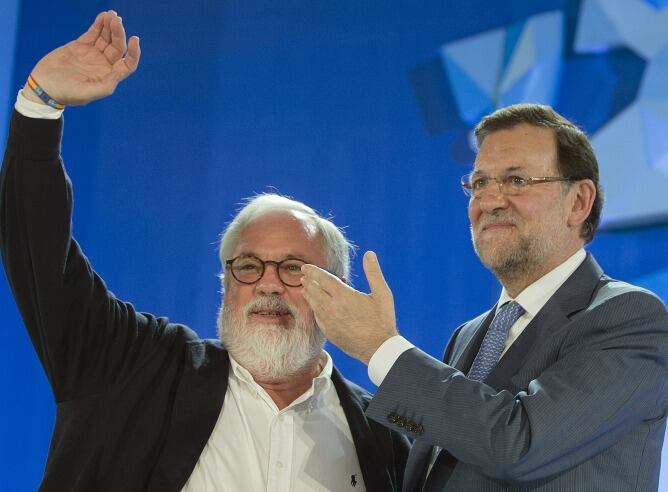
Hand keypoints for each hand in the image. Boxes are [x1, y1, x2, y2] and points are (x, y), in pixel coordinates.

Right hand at [23, 11, 140, 105]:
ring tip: (111, 15)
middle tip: (116, 20)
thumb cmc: (66, 93)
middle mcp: (104, 65)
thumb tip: (117, 75)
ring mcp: (93, 54)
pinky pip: (93, 33)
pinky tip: (104, 16)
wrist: (44, 85)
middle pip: (118, 47)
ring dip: (110, 26)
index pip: (128, 63)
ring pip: (107, 38)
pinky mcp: (81, 45)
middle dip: (119, 33)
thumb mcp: (86, 93)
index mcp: (109, 76)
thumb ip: (103, 85)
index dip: (134, 52)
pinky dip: (99, 24)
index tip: (134, 39)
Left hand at [302, 251, 397, 363]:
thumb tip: (369, 254)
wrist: (378, 348)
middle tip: (304, 276)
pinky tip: (316, 307)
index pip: (322, 279)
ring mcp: (329, 321)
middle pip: (314, 290)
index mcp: (344, 296)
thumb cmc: (382, 320)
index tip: (306, 267)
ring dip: (309, 294)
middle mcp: (332, 308)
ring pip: (313, 304)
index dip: (312, 271)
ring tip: (306, 288)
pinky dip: (314, 308)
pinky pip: (317, 317)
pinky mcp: (329, 332)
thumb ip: (373, 272)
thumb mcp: (382, 294)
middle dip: (308, 281)